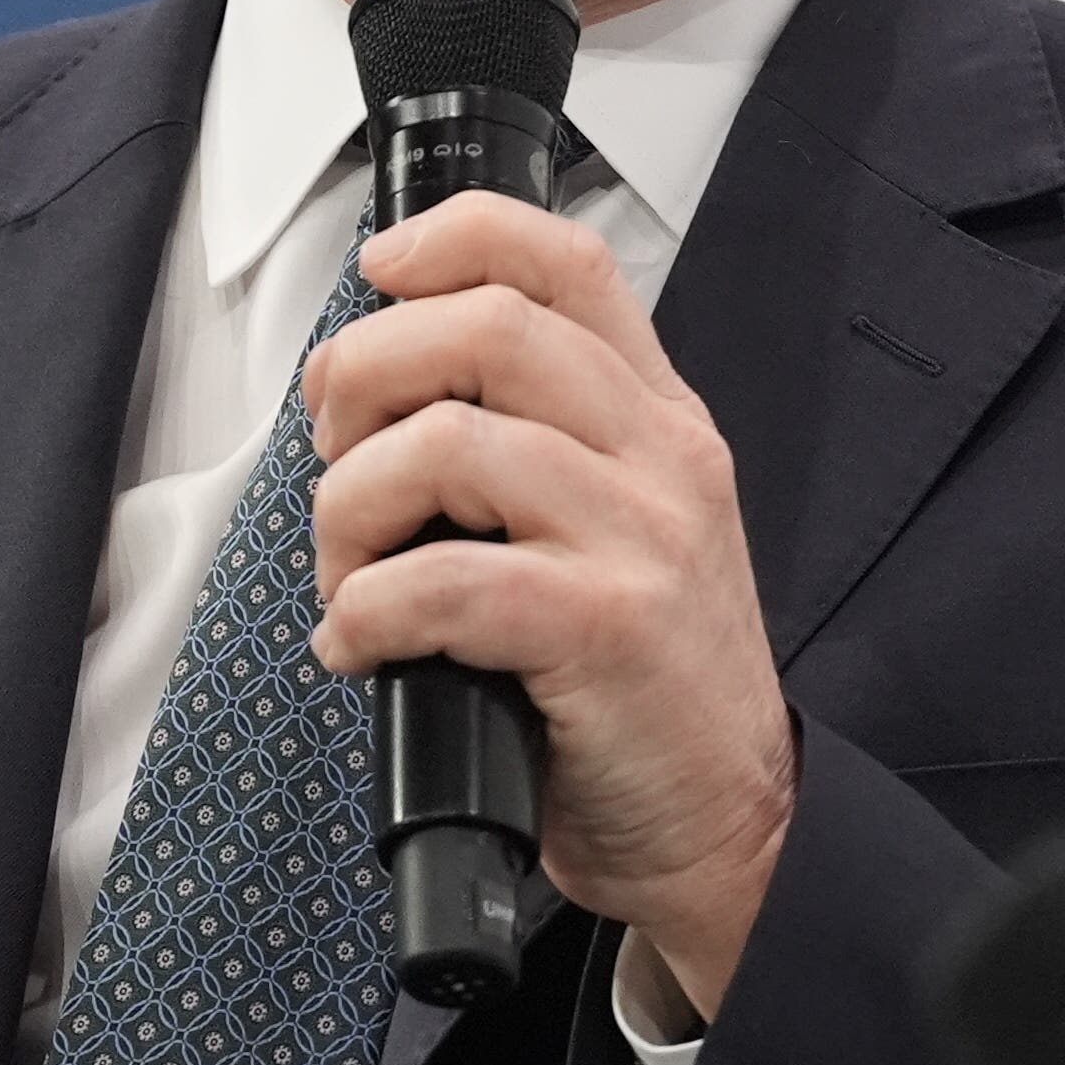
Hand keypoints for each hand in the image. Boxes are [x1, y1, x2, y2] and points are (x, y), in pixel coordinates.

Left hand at [304, 189, 792, 1012]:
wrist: (729, 827)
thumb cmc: (641, 686)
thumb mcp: (615, 529)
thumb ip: (533, 444)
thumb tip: (376, 390)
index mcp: (656, 418)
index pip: (566, 261)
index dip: (457, 237)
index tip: (381, 269)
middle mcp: (661, 458)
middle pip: (486, 326)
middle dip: (365, 373)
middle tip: (335, 451)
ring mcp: (643, 539)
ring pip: (448, 445)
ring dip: (351, 507)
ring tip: (346, 573)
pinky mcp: (609, 629)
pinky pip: (446, 580)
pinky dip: (366, 609)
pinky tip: (361, 644)